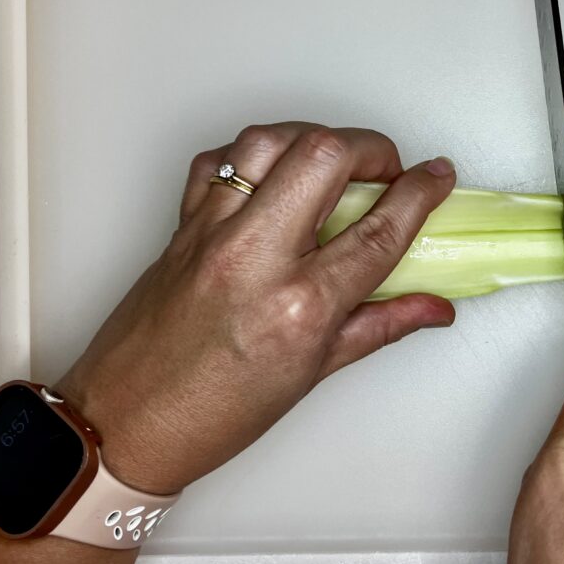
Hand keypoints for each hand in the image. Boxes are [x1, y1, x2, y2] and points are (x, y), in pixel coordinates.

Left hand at [54, 122, 457, 494]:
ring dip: (313, 139)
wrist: (124, 424)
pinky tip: (274, 177)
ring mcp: (212, 233)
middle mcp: (255, 257)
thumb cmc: (218, 413)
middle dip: (371, 147)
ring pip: (270, 140)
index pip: (378, 231)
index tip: (439, 176)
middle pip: (325, 155)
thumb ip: (380, 325)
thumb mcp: (313, 374)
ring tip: (333, 164)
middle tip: (385, 170)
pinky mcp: (182, 224)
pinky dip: (254, 156)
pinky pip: (219, 161)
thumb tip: (434, 306)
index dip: (421, 193)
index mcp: (299, 307)